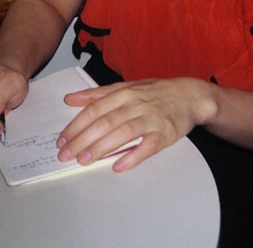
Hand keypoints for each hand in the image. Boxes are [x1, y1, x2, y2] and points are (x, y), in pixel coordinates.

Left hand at [57, 77, 216, 171]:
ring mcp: (151, 118)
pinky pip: (148, 146)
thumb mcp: (127, 86)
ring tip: (85, 160)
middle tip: (66, 155)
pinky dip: (133, 156)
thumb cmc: (156, 92)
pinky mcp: (165, 133)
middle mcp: (136, 104)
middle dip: (82, 140)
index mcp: (124, 93)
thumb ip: (97, 94)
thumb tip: (70, 98)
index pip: (95, 109)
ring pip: (123, 133)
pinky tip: (118, 165)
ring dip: (102, 148)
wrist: (190, 95)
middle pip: (105, 122)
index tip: (62, 140)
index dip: (76, 125)